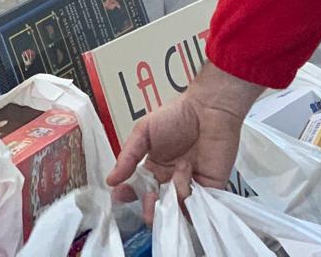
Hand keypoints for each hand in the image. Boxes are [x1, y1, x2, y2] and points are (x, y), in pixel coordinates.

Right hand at [107, 61, 259, 206]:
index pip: (138, 192)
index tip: (120, 196)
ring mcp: (190, 188)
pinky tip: (188, 173)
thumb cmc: (177, 115)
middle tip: (149, 198)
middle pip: (156, 209)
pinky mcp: (209, 190)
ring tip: (180, 167)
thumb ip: (128, 157)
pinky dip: (189, 195)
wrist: (209, 108)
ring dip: (173, 194)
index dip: (128, 197)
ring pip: (175, 211)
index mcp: (154, 170)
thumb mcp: (144, 132)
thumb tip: (110, 180)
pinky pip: (195, 206)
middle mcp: (170, 183)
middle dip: (149, 209)